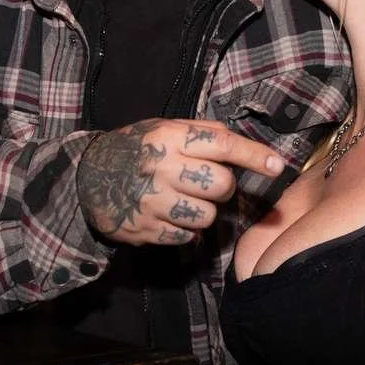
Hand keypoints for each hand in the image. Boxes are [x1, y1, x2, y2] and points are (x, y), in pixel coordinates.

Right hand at [76, 118, 284, 245]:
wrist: (86, 179)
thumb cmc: (135, 149)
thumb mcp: (163, 128)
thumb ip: (200, 132)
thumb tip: (240, 141)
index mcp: (169, 138)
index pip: (222, 144)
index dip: (254, 156)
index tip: (278, 166)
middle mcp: (162, 168)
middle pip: (222, 185)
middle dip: (223, 186)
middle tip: (207, 182)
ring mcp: (153, 202)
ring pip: (208, 215)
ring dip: (205, 211)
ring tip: (185, 199)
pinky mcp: (146, 230)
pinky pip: (187, 237)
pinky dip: (186, 230)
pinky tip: (171, 215)